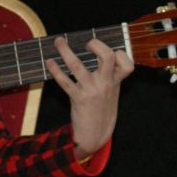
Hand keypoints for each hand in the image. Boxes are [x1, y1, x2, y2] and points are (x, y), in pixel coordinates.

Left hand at [46, 36, 133, 158]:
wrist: (96, 135)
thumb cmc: (103, 110)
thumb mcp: (112, 92)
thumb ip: (110, 75)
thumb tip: (101, 55)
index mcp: (116, 82)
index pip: (127, 63)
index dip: (120, 54)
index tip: (109, 52)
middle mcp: (105, 84)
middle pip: (107, 57)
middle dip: (96, 44)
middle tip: (87, 44)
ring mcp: (92, 90)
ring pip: (77, 66)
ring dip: (65, 51)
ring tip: (58, 41)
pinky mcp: (78, 99)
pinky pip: (65, 82)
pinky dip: (55, 70)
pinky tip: (50, 63)